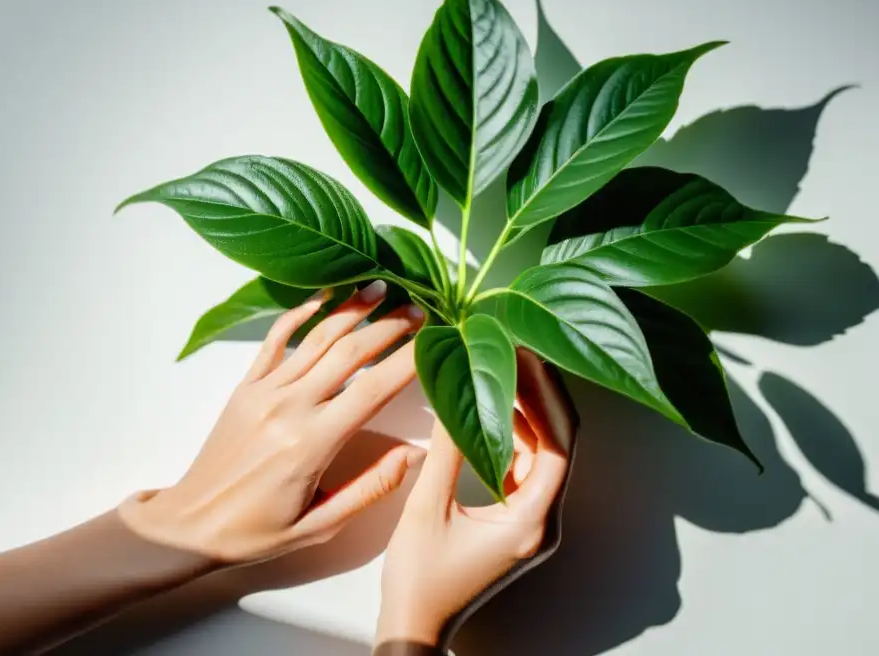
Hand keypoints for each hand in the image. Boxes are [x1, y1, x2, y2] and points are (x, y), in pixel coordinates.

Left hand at [119, 281, 425, 566]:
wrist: (191, 524)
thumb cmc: (257, 531)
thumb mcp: (320, 525)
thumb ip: (370, 488)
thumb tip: (415, 453)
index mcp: (312, 443)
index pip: (374, 390)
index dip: (409, 360)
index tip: (436, 340)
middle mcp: (289, 407)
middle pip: (350, 353)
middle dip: (389, 326)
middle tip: (419, 306)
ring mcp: (264, 391)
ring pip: (315, 338)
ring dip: (351, 309)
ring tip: (380, 286)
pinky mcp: (245, 386)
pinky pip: (275, 340)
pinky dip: (300, 313)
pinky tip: (324, 296)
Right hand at [376, 350, 572, 646]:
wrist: (416, 625)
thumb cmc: (421, 581)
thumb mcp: (428, 509)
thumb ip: (446, 451)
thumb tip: (453, 392)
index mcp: (531, 521)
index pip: (558, 445)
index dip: (545, 394)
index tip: (525, 354)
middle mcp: (542, 521)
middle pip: (559, 444)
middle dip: (540, 394)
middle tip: (516, 348)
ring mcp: (531, 521)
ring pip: (545, 453)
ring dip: (527, 411)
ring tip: (504, 367)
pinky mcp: (515, 521)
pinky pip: (526, 467)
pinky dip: (514, 435)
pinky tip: (493, 407)